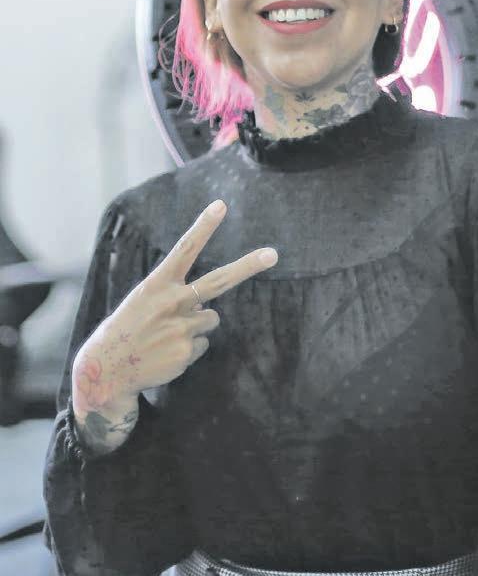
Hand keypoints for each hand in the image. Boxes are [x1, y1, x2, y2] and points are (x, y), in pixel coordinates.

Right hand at [72, 199, 277, 412]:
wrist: (107, 369)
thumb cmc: (128, 329)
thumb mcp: (144, 301)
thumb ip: (177, 297)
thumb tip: (208, 308)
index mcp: (158, 284)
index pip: (185, 249)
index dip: (203, 226)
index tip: (221, 205)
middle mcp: (173, 301)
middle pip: (219, 280)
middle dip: (248, 266)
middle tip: (272, 254)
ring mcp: (182, 327)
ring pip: (211, 319)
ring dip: (196, 327)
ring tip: (166, 336)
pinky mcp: (187, 350)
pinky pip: (202, 344)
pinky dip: (188, 349)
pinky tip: (166, 353)